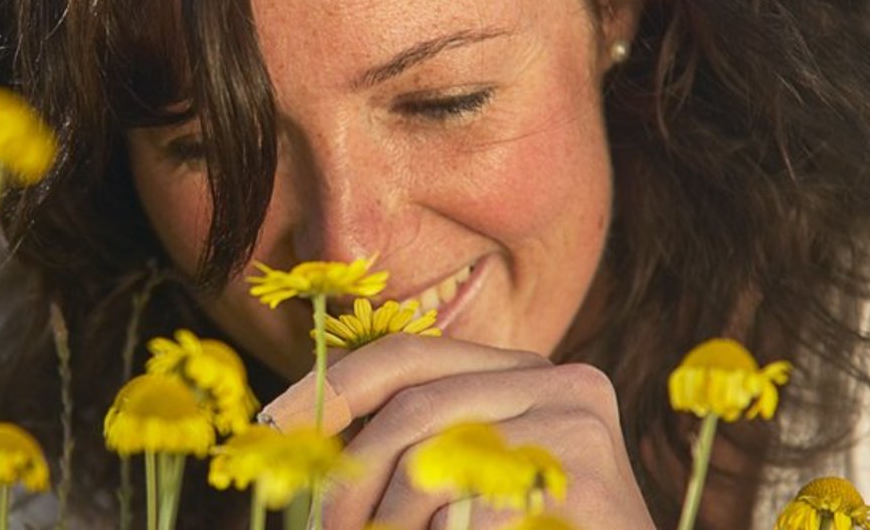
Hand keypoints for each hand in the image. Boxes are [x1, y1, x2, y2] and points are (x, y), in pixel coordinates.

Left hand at [258, 334, 655, 528]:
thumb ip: (419, 443)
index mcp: (526, 374)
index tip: (277, 426)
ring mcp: (581, 425)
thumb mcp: (474, 479)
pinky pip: (473, 511)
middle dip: (352, 475)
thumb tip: (304, 419)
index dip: (333, 386)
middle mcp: (561, 380)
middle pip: (414, 408)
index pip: (410, 356)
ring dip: (392, 522)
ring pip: (433, 463)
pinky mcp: (592, 478)